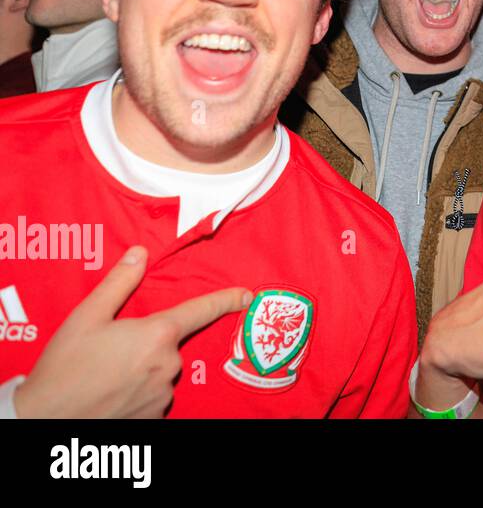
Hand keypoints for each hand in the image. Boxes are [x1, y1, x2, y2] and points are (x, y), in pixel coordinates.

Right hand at [13, 246, 250, 417]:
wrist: (45, 419)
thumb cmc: (64, 367)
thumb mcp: (87, 317)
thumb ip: (119, 283)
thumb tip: (140, 254)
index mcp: (158, 334)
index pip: (201, 310)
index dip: (226, 300)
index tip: (246, 295)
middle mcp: (169, 364)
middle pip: (168, 344)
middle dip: (146, 344)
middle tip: (109, 353)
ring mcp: (164, 394)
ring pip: (161, 371)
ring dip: (141, 370)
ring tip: (104, 377)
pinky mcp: (156, 418)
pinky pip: (154, 396)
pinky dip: (138, 392)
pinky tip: (111, 394)